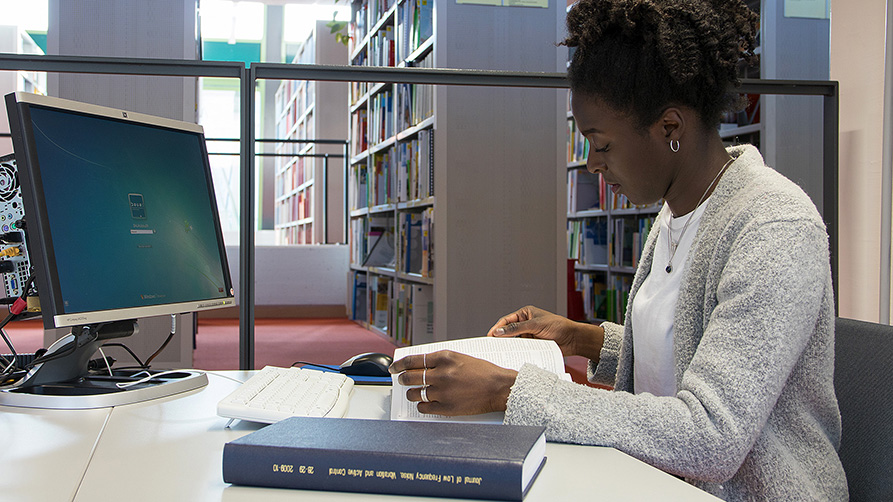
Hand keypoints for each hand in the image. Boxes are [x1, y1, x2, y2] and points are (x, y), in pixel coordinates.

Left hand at [388, 350, 517, 416]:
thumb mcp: (460, 358)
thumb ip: (440, 361)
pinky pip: (423, 407)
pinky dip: (422, 405)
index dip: (399, 364)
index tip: (394, 367)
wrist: (499, 388)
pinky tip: (426, 402)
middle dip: (402, 379)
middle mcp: (441, 374)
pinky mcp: (445, 408)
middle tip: (401, 380)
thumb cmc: (484, 372)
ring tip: (415, 392)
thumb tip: (420, 365)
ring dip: (412, 393)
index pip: (412, 360)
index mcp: (444, 358)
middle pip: (409, 377)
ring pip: (414, 394)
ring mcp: (442, 392)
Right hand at [487, 305, 603, 359]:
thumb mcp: (535, 325)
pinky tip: (512, 357)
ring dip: (509, 347)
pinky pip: (522, 349)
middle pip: (509, 332)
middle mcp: (525, 324)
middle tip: (492, 346)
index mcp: (525, 314)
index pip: (507, 320)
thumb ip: (517, 328)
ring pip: (514, 342)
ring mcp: (529, 335)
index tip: (490, 336)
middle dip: (501, 338)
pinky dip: (517, 352)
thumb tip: (499, 331)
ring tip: (500, 353)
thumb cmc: (558, 326)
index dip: (497, 328)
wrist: (573, 339)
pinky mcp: (533, 345)